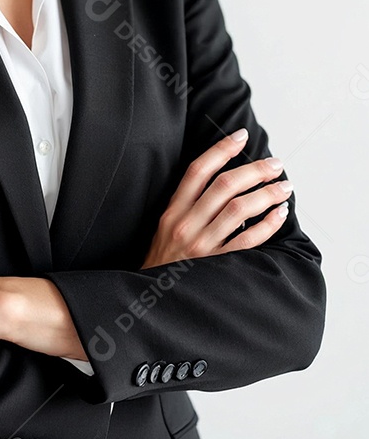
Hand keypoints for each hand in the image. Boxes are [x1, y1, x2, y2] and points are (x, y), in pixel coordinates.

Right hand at [140, 129, 291, 268]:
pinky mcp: (217, 266)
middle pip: (225, 185)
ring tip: (285, 187)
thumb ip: (187, 205)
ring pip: (240, 209)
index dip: (221, 150)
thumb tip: (221, 180)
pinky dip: (268, 224)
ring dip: (267, 194)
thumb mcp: (165, 227)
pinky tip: (280, 214)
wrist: (153, 301)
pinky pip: (248, 240)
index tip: (241, 136)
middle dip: (255, 170)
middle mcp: (187, 224)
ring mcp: (202, 245)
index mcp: (173, 210)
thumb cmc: (163, 261)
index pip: (198, 170)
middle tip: (276, 164)